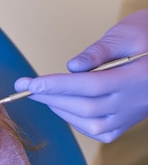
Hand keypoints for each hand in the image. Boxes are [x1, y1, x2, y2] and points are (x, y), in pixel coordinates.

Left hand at [14, 9, 147, 141]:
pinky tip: (64, 107)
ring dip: (62, 110)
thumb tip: (72, 68)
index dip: (58, 86)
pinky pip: (99, 131)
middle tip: (27, 87)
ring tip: (43, 95)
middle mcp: (135, 101)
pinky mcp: (128, 123)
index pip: (91, 85)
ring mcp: (132, 115)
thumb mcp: (127, 33)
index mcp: (138, 77)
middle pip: (86, 106)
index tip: (30, 83)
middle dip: (52, 97)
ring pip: (91, 123)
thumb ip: (99, 51)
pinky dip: (76, 122)